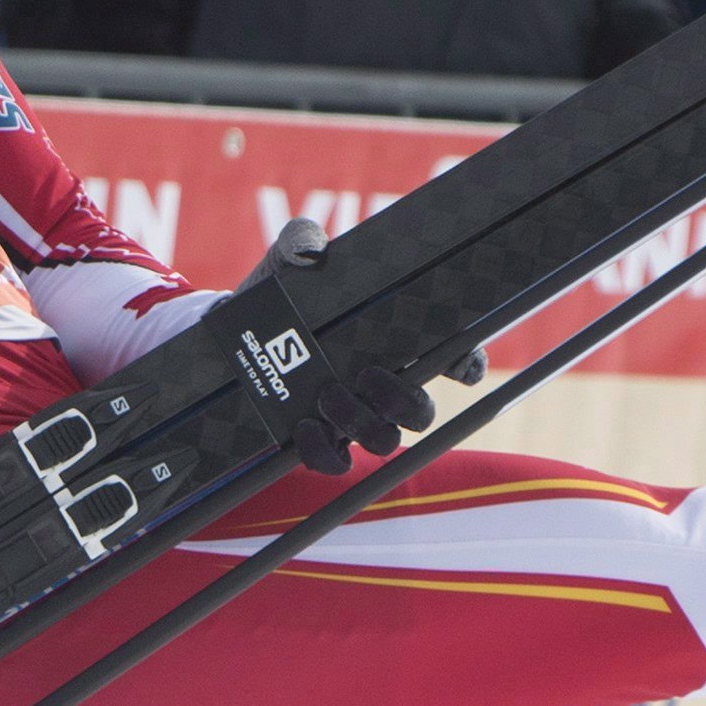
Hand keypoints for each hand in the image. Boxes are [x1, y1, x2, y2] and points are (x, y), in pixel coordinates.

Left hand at [243, 218, 484, 476]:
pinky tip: (306, 427)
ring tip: (328, 395)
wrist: (236, 330)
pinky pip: (337, 463)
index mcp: (393, 339)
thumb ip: (302, 243)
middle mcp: (382, 383)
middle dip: (403, 401)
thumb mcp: (289, 260)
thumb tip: (312, 251)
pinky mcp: (319, 437)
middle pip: (421, 413)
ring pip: (385, 440)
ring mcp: (353, 415)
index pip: (453, 358)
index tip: (463, 367)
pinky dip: (326, 453)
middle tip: (368, 375)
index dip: (468, 365)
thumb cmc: (281, 290)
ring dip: (363, 424)